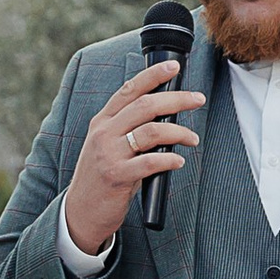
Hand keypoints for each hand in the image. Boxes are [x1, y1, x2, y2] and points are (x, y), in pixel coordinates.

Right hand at [60, 59, 206, 255]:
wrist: (81, 211)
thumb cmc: (101, 177)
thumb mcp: (107, 145)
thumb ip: (127, 128)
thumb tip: (165, 114)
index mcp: (102, 122)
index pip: (129, 90)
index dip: (153, 75)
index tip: (174, 67)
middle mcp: (104, 133)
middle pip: (146, 105)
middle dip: (177, 99)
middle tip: (198, 99)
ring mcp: (109, 154)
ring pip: (152, 131)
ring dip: (179, 132)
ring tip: (192, 138)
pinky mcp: (117, 176)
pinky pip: (151, 161)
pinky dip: (170, 159)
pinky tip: (178, 161)